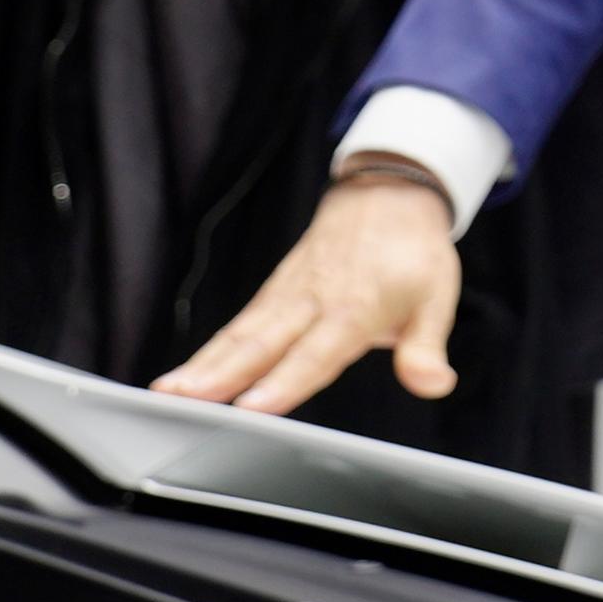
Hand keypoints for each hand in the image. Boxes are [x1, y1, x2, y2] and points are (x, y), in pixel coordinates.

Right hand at [154, 161, 462, 411]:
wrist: (387, 192)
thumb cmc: (412, 250)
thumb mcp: (437, 297)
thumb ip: (426, 346)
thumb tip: (434, 382)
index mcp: (355, 307)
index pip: (316, 353)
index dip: (285, 383)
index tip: (254, 408)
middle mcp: (313, 300)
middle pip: (261, 344)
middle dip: (219, 376)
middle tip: (182, 402)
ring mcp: (288, 294)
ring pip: (239, 334)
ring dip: (202, 365)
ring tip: (165, 394)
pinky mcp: (274, 292)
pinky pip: (238, 326)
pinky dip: (208, 352)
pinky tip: (182, 380)